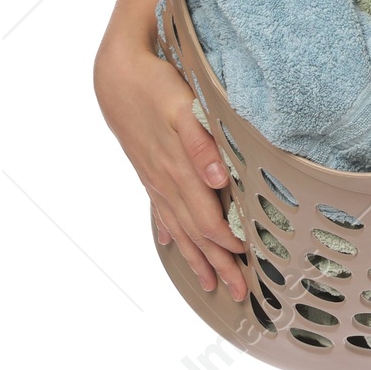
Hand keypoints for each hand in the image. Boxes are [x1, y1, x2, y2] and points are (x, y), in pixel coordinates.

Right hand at [93, 37, 250, 302]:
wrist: (118, 74)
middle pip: (197, 233)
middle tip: (240, 294)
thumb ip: (203, 145)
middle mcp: (166, 182)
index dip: (231, 243)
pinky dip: (171, 233)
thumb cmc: (158, 87)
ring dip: (197, 257)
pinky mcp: (149, 171)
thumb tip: (219, 178)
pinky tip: (173, 245)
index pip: (209, 218)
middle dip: (220, 265)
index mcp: (180, 170)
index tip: (252, 262)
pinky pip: (162, 211)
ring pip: (180, 228)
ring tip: (212, 284)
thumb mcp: (185, 109)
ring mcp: (156, 179)